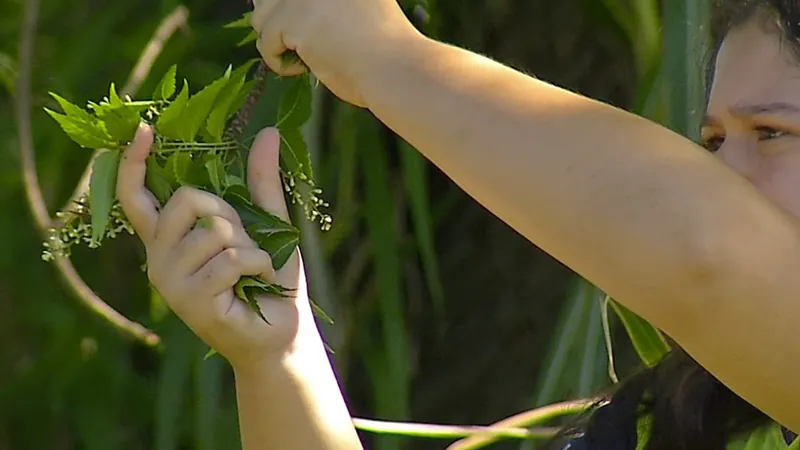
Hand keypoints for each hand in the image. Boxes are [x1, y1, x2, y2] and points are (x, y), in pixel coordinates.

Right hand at [117, 124, 319, 368]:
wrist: (283, 332)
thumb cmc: (271, 279)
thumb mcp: (267, 223)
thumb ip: (261, 181)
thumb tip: (269, 132)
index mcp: (169, 238)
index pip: (136, 197)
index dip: (134, 163)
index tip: (144, 129)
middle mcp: (159, 258)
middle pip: (188, 199)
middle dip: (230, 214)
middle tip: (245, 244)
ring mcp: (171, 281)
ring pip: (214, 230)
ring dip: (249, 245)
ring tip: (253, 270)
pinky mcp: (190, 301)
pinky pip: (231, 258)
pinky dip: (258, 264)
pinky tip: (260, 283)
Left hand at [250, 0, 420, 106]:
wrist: (395, 67)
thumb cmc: (382, 45)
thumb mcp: (355, 4)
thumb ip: (323, 0)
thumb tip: (268, 2)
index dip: (289, 9)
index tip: (305, 29)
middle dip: (279, 23)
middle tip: (304, 45)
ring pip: (261, 17)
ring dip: (278, 41)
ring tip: (307, 56)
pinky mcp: (292, 18)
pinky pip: (266, 42)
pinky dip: (279, 61)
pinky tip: (306, 67)